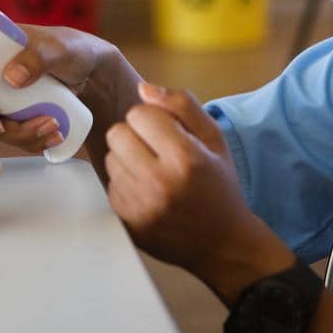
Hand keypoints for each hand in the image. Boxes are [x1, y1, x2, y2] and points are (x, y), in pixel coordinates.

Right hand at [0, 24, 109, 153]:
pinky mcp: (20, 117)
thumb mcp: (56, 48)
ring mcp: (5, 102)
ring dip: (22, 136)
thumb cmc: (73, 48)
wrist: (95, 69)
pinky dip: (33, 142)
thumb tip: (12, 77)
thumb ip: (37, 57)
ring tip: (53, 125)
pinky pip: (17, 138)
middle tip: (10, 127)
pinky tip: (54, 136)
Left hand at [105, 82, 294, 304]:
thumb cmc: (219, 185)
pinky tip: (147, 192)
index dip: (154, 119)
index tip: (169, 134)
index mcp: (185, 158)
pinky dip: (125, 183)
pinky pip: (110, 184)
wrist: (223, 244)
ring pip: (110, 157)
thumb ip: (182, 105)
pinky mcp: (126, 222)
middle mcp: (159, 183)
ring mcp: (139, 207)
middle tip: (157, 151)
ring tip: (153, 172)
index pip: (139, 113)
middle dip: (135, 136)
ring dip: (128, 159)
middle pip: (117, 133)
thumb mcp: (214, 138)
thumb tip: (143, 89)